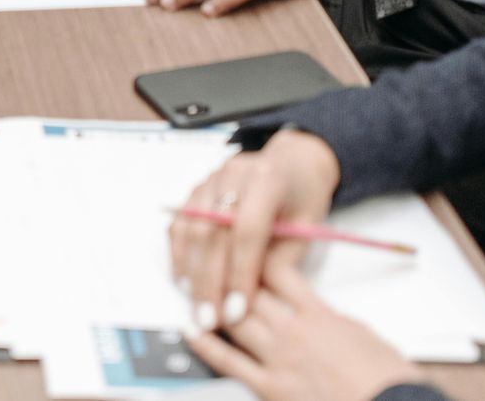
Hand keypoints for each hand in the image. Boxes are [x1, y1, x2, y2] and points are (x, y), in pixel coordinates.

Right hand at [168, 130, 339, 332]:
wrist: (292, 164)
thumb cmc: (302, 199)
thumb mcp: (305, 229)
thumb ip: (278, 259)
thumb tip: (250, 300)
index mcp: (266, 179)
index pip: (246, 231)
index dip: (239, 274)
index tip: (237, 310)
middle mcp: (232, 173)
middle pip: (212, 233)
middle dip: (210, 282)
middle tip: (211, 320)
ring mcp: (209, 180)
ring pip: (190, 230)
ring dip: (190, 273)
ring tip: (196, 307)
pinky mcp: (195, 191)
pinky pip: (179, 225)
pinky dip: (178, 255)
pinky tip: (184, 282)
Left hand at [187, 267, 424, 400]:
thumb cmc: (388, 378)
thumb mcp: (361, 334)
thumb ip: (330, 318)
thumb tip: (314, 310)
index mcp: (319, 314)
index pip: (277, 273)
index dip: (255, 257)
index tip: (243, 248)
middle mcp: (293, 331)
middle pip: (249, 291)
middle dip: (229, 274)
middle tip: (211, 262)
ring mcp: (279, 359)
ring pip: (235, 318)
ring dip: (212, 302)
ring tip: (195, 290)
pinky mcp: (270, 388)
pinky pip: (228, 361)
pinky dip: (205, 343)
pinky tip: (190, 329)